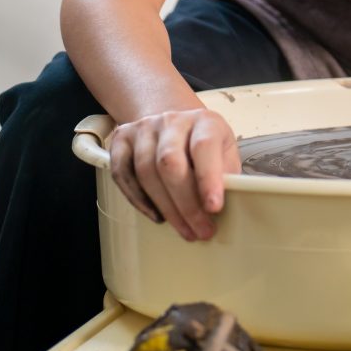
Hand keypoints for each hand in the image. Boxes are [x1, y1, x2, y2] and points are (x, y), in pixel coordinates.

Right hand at [108, 105, 239, 241]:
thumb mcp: (224, 153)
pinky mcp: (122, 140)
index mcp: (204, 121)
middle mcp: (172, 121)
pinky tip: (156, 215)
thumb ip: (226, 174)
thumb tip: (228, 206)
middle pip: (170, 162)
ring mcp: (145, 128)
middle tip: (200, 230)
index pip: (204, 146)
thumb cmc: (204, 146)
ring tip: (184, 228)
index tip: (214, 208)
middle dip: (186, 203)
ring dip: (165, 207)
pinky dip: (137, 199)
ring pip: (146, 170)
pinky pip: (122, 173)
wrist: (176, 125)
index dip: (208, 179)